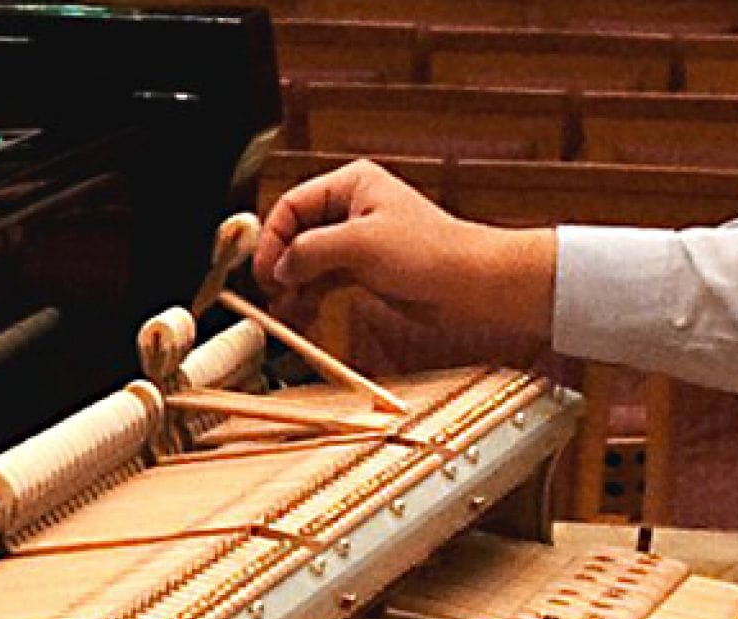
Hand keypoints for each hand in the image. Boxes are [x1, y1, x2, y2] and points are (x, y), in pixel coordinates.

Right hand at [254, 160, 557, 336]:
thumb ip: (313, 251)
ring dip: (295, 286)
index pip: (293, 205)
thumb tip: (279, 266)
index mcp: (351, 185)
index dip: (273, 239)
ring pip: (312, 261)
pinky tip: (302, 314)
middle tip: (268, 295)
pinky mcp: (370, 271)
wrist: (474, 285)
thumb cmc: (431, 253)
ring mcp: (360, 242)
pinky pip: (330, 281)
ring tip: (283, 313)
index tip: (264, 272)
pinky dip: (314, 297)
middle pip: (299, 234)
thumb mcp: (361, 245)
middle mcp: (353, 209)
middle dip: (282, 265)